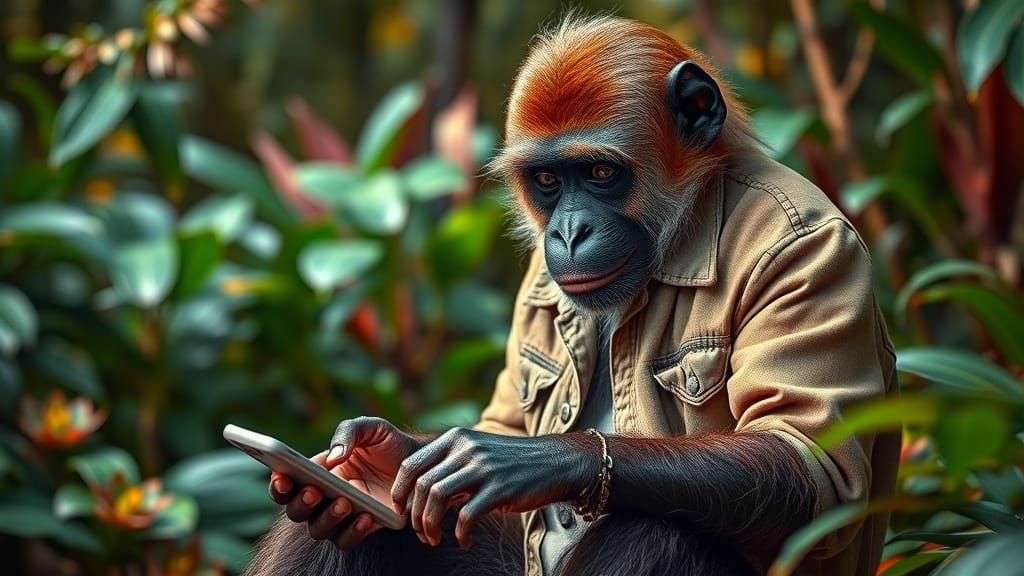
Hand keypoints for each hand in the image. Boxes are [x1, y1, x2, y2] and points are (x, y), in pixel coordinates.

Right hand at [268, 417, 424, 549]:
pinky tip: (366, 517)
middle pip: (296, 512)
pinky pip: (346, 540)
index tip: (283, 477)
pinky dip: (352, 532)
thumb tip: (333, 458)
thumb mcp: (370, 427)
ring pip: (318, 530)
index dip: (278, 485)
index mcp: (316, 472)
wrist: (418, 461)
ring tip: (346, 503)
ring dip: (327, 519)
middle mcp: (323, 496)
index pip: (286, 484)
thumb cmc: (387, 443)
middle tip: (316, 491)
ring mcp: (341, 514)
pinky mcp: (362, 528)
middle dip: (301, 503)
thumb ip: (348, 433)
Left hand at [390, 428, 595, 548]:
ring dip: (430, 525)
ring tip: (435, 539)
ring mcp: (483, 467)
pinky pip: (467, 516)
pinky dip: (460, 534)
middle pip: (422, 485)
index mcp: (456, 438)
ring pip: (438, 498)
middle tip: (420, 532)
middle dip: (414, 515)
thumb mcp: (477, 452)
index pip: (412, 464)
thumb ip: (449, 465)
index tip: (400, 510)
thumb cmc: (512, 463)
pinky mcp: (500, 488)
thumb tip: (418, 493)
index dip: (399, 491)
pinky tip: (465, 541)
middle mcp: (466, 449)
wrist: (556, 462)